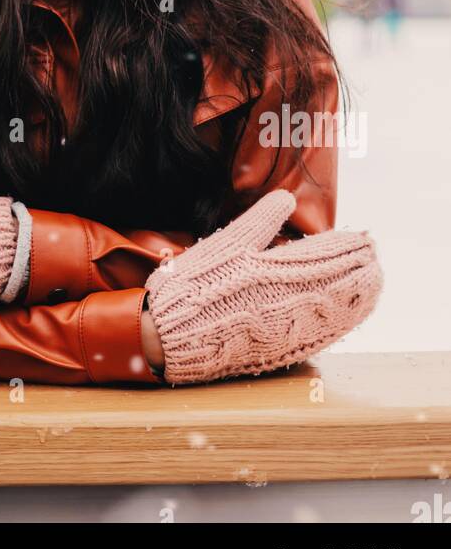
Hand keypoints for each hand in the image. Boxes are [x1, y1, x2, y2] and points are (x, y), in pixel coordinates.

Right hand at [144, 189, 382, 385]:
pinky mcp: (278, 350)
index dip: (346, 247)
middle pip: (335, 282)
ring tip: (374, 283)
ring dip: (357, 296)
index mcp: (273, 270)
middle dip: (358, 268)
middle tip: (376, 256)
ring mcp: (285, 328)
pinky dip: (341, 324)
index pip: (322, 255)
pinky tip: (350, 318)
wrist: (171, 335)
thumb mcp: (224, 244)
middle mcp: (285, 301)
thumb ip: (260, 221)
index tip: (366, 239)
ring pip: (333, 311)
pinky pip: (320, 337)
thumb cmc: (194, 285)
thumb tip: (288, 199)